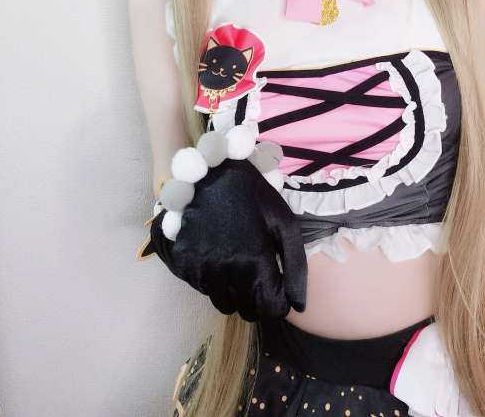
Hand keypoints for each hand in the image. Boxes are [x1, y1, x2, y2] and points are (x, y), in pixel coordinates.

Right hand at [149, 157, 307, 321]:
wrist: (212, 173)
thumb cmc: (254, 197)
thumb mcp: (284, 223)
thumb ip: (296, 266)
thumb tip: (299, 306)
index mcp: (254, 262)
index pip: (271, 309)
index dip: (278, 302)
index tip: (278, 288)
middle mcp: (225, 270)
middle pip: (246, 311)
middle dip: (257, 300)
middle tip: (260, 279)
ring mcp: (201, 268)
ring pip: (223, 303)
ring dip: (235, 294)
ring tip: (240, 268)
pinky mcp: (184, 263)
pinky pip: (203, 289)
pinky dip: (214, 282)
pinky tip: (221, 259)